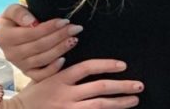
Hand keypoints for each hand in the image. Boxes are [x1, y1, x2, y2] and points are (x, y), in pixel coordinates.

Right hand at [0, 4, 83, 80]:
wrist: (10, 33)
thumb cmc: (15, 19)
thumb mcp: (11, 10)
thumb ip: (18, 12)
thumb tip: (31, 22)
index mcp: (4, 38)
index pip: (31, 33)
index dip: (50, 27)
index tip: (65, 21)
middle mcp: (10, 54)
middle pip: (40, 46)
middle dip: (60, 36)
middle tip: (76, 28)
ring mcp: (19, 65)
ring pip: (42, 59)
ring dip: (60, 49)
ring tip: (74, 40)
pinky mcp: (26, 72)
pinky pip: (39, 75)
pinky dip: (51, 70)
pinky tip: (63, 60)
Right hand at [4, 58, 142, 107]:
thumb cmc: (30, 97)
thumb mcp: (44, 78)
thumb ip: (62, 70)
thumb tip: (86, 65)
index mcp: (60, 79)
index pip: (88, 67)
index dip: (107, 65)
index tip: (124, 65)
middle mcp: (65, 94)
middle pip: (100, 88)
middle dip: (122, 86)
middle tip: (139, 85)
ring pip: (99, 105)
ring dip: (119, 103)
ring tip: (134, 99)